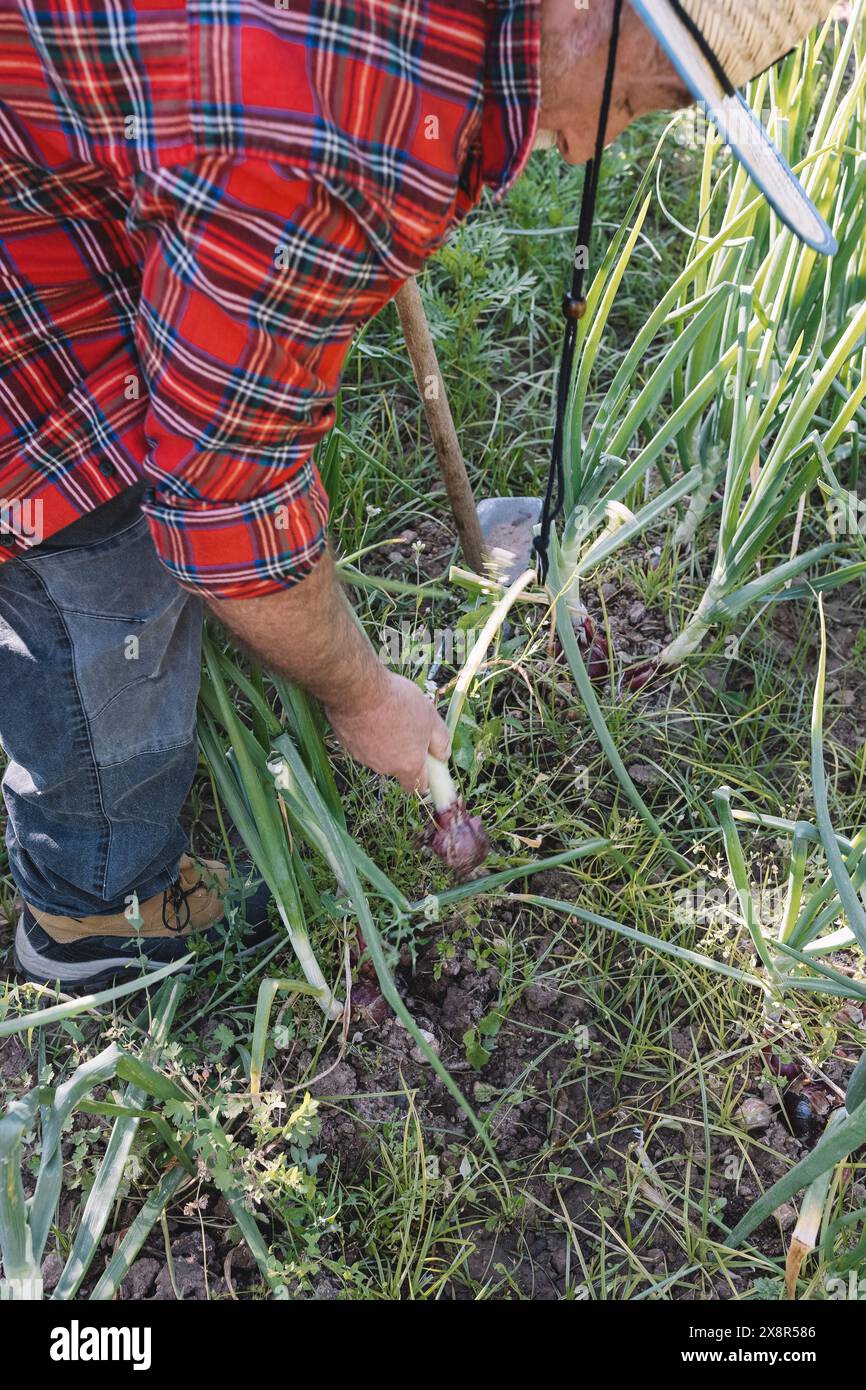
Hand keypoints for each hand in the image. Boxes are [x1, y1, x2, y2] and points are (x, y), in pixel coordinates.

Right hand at [325, 669, 450, 792]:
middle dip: (405, 753)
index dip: (425, 776)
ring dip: (385, 742)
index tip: (428, 761)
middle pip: (399, 768)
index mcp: (408, 765)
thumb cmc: (398, 703)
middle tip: (408, 727)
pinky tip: (371, 714)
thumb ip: (442, 742)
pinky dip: (368, 734)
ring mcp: (364, 758)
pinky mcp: (348, 746)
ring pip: (380, 755)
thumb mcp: (431, 718)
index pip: (418, 786)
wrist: (359, 691)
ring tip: (388, 715)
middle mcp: (385, 768)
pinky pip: (363, 744)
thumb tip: (443, 756)